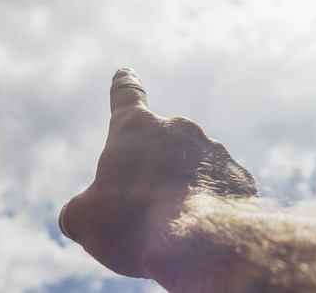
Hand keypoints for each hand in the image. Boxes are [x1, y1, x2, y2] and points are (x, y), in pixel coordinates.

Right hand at [58, 69, 256, 278]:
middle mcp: (178, 130)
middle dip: (152, 173)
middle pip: (159, 148)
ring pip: (191, 172)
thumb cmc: (134, 223)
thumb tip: (75, 216)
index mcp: (136, 128)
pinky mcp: (240, 179)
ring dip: (182, 192)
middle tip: (143, 211)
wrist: (201, 244)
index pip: (126, 97)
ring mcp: (214, 152)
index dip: (123, 87)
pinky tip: (201, 233)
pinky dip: (208, 208)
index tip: (125, 73)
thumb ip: (78, 211)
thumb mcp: (85, 220)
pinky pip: (218, 191)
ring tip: (173, 229)